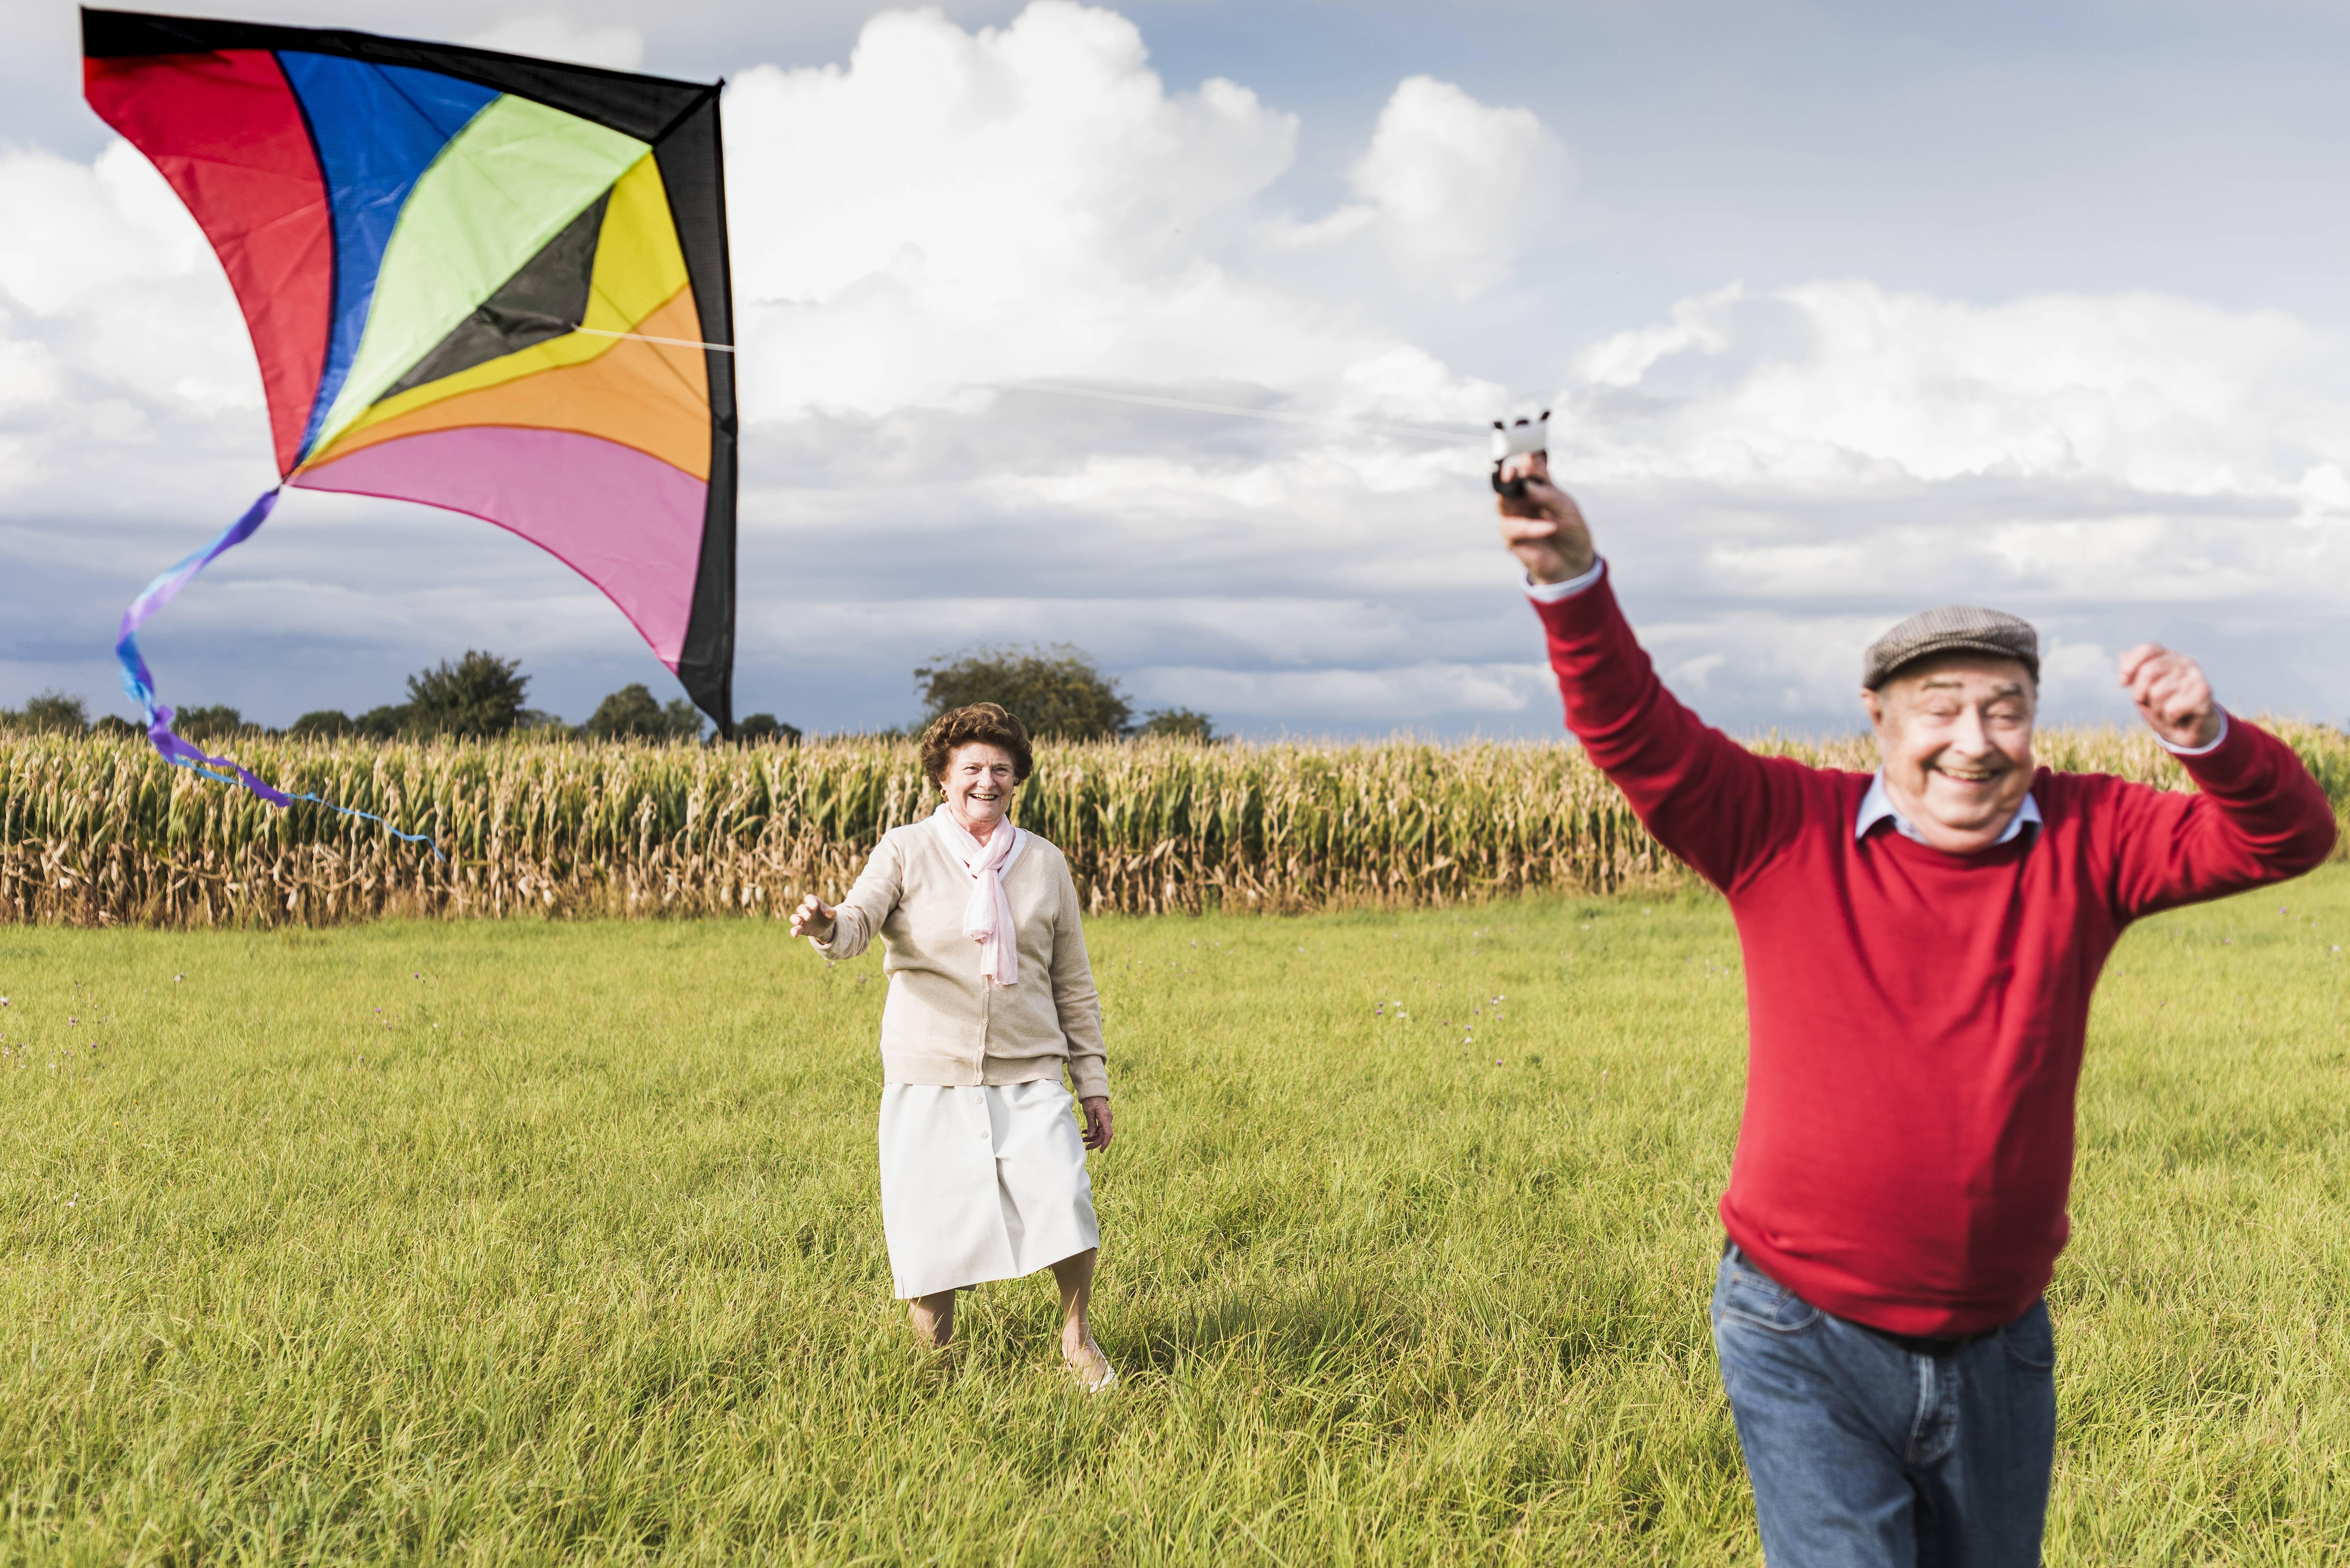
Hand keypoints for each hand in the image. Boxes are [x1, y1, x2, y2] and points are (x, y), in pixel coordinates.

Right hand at [789, 893, 836, 942]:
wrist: (826, 927)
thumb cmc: (828, 917)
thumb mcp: (833, 915)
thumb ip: (832, 912)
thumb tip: (829, 912)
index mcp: (814, 903)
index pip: (809, 898)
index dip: (811, 901)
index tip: (815, 906)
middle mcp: (806, 910)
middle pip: (801, 908)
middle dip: (804, 912)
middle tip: (809, 917)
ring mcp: (802, 919)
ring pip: (794, 917)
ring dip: (795, 919)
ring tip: (799, 922)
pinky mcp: (802, 928)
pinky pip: (796, 929)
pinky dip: (794, 931)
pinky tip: (795, 934)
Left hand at [1079, 1096, 1113, 1151]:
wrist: (1093, 1091)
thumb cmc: (1090, 1100)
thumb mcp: (1088, 1112)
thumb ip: (1091, 1124)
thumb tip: (1090, 1136)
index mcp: (1105, 1117)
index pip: (1108, 1133)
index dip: (1105, 1143)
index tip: (1101, 1150)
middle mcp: (1107, 1119)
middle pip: (1104, 1135)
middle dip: (1095, 1142)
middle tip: (1086, 1147)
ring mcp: (1106, 1120)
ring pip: (1101, 1133)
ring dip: (1092, 1137)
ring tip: (1083, 1139)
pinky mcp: (1103, 1119)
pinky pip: (1099, 1128)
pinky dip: (1092, 1132)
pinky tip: (1084, 1132)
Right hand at [1494, 451, 1596, 584]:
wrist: (1574, 561)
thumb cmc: (1571, 529)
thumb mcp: (1567, 507)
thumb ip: (1548, 494)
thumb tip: (1527, 484)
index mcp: (1535, 485)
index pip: (1526, 465)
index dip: (1523, 455)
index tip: (1526, 447)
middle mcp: (1521, 498)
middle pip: (1506, 481)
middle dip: (1506, 473)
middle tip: (1511, 469)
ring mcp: (1514, 517)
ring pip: (1503, 503)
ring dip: (1511, 496)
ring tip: (1526, 490)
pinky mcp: (1512, 537)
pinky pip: (1515, 528)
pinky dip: (1532, 527)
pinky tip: (1551, 526)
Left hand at [2118, 643, 2222, 749]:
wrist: (2189, 729)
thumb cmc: (2162, 705)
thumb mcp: (2142, 689)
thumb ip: (2131, 672)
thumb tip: (2122, 656)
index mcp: (2168, 656)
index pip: (2147, 649)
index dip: (2130, 665)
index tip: (2122, 683)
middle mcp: (2184, 661)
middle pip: (2148, 671)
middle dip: (2139, 693)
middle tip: (2147, 703)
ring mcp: (2195, 675)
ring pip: (2157, 693)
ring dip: (2156, 709)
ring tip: (2167, 711)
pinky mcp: (2205, 693)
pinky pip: (2172, 709)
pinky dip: (2170, 719)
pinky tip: (2178, 718)